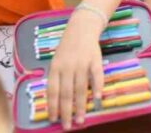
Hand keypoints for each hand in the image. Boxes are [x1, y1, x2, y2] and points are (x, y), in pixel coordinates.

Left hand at [46, 11, 104, 128]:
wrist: (82, 27)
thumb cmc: (67, 47)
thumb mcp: (57, 61)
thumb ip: (56, 78)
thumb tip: (55, 101)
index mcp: (56, 67)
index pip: (53, 91)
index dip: (53, 106)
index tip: (53, 120)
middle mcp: (68, 66)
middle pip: (66, 93)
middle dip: (66, 112)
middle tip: (68, 126)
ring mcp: (82, 63)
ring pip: (80, 88)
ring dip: (80, 106)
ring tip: (80, 120)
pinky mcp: (95, 60)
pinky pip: (96, 76)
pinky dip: (97, 87)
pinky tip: (97, 99)